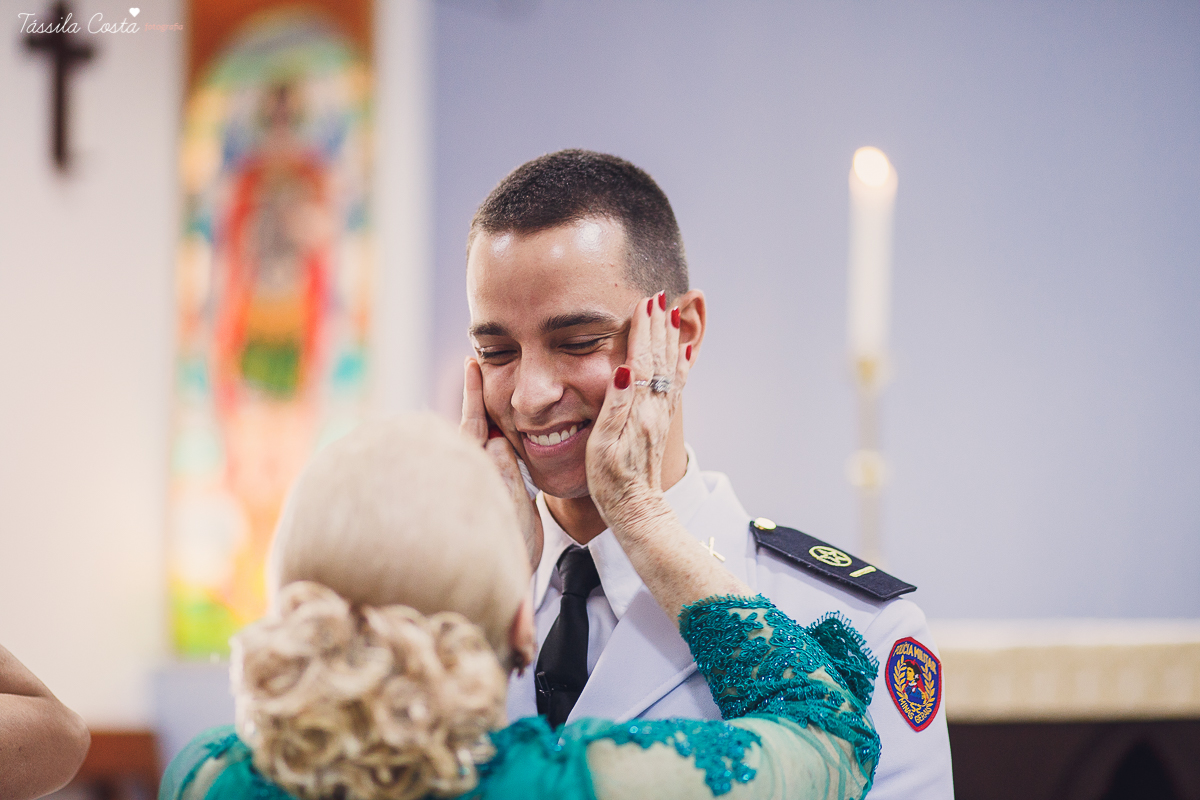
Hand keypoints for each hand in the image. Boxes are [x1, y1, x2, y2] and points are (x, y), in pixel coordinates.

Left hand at [461, 357, 543, 569]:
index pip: (471, 427)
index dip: (475, 395)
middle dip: (478, 398)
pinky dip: (492, 438)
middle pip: (471, 428)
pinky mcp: (489, 495)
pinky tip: (503, 430)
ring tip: (488, 385)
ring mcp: (475, 486)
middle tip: (479, 362)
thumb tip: (498, 440)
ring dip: (485, 416)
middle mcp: (470, 477)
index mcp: (474, 476)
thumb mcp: (514, 515)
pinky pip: (490, 459)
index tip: (473, 365)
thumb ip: (506, 477)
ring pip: (479, 443)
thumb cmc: (508, 555)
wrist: (505, 587)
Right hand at [586, 291, 691, 531]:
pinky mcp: (661, 423)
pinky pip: (674, 385)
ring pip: (669, 369)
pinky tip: (682, 353)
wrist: (636, 509)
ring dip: (670, 340)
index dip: (643, 331)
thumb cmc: (611, 482)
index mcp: (638, 411)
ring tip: (672, 314)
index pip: (641, 361)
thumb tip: (624, 369)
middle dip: (658, 327)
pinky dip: (678, 363)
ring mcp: (661, 416)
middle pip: (659, 359)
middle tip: (658, 298)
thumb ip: (614, 405)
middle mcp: (655, 410)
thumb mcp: (601, 445)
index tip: (644, 304)